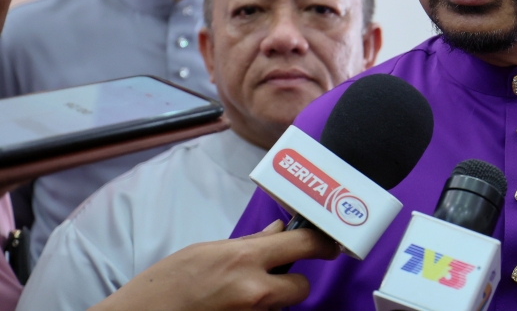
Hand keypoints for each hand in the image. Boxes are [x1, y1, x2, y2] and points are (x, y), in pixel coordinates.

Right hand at [89, 220, 339, 310]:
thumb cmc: (167, 283)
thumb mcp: (207, 250)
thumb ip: (248, 243)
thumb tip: (277, 232)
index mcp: (245, 260)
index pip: (304, 246)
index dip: (322, 243)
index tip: (329, 242)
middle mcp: (254, 291)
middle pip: (301, 287)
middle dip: (294, 282)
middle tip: (276, 276)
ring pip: (280, 307)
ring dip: (271, 300)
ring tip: (239, 293)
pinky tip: (231, 305)